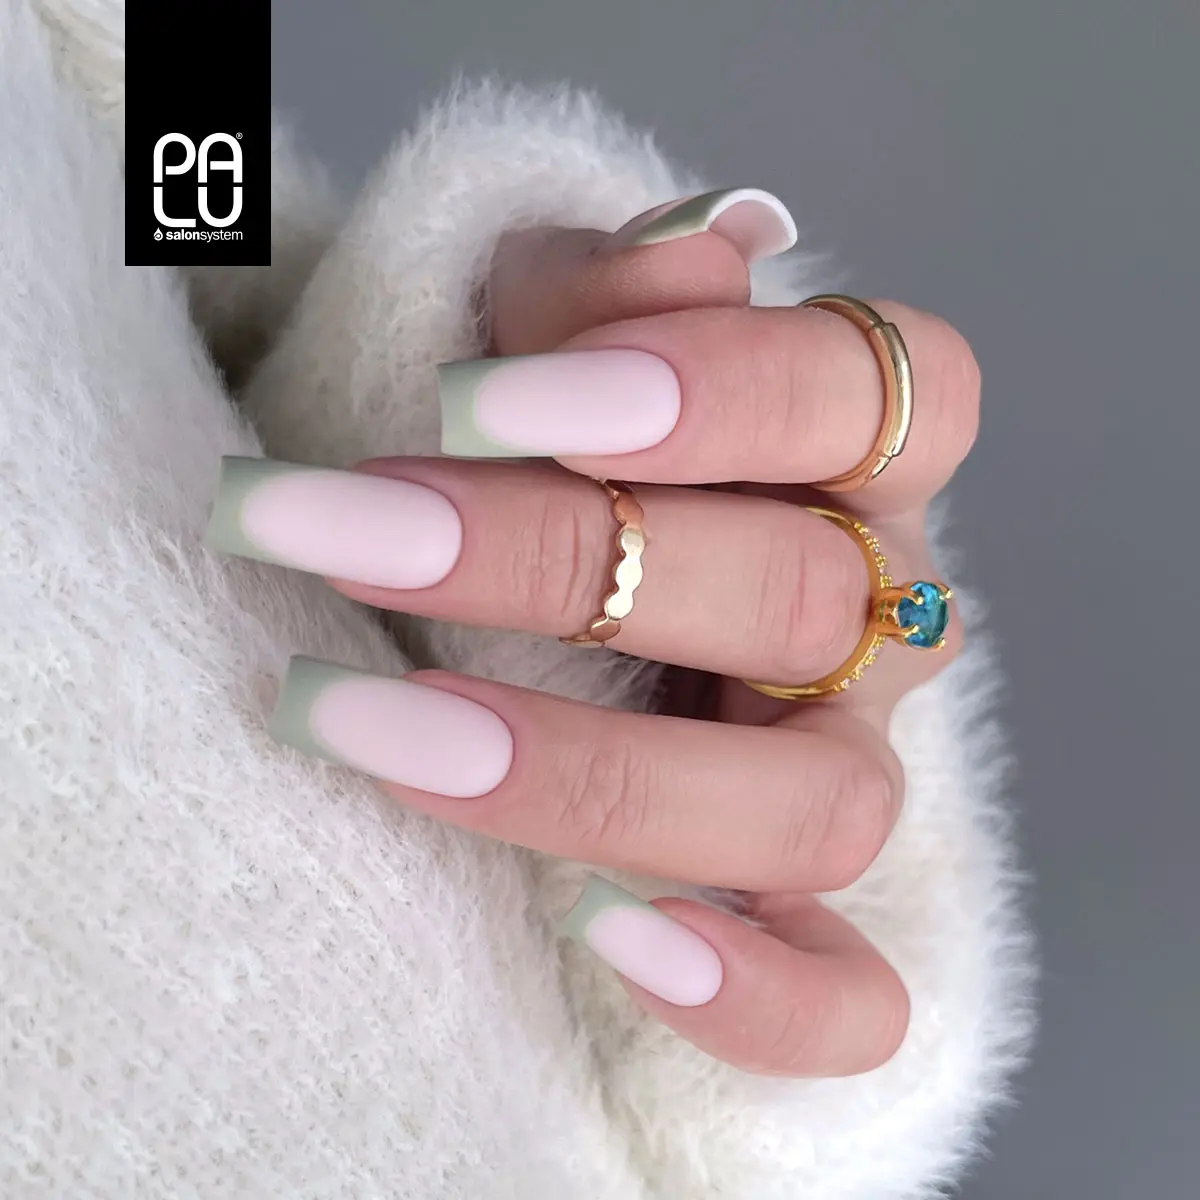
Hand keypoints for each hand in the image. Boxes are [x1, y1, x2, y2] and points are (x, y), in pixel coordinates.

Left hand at [207, 189, 979, 1075]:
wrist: (535, 572)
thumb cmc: (544, 431)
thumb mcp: (556, 325)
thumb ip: (617, 289)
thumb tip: (707, 247)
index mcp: (851, 454)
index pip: (863, 392)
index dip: (706, 390)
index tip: (479, 397)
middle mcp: (872, 614)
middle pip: (791, 597)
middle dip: (547, 562)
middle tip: (336, 534)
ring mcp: (841, 770)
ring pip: (818, 808)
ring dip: (586, 777)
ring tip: (370, 728)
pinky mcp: (797, 909)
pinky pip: (847, 996)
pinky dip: (753, 993)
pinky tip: (597, 934)